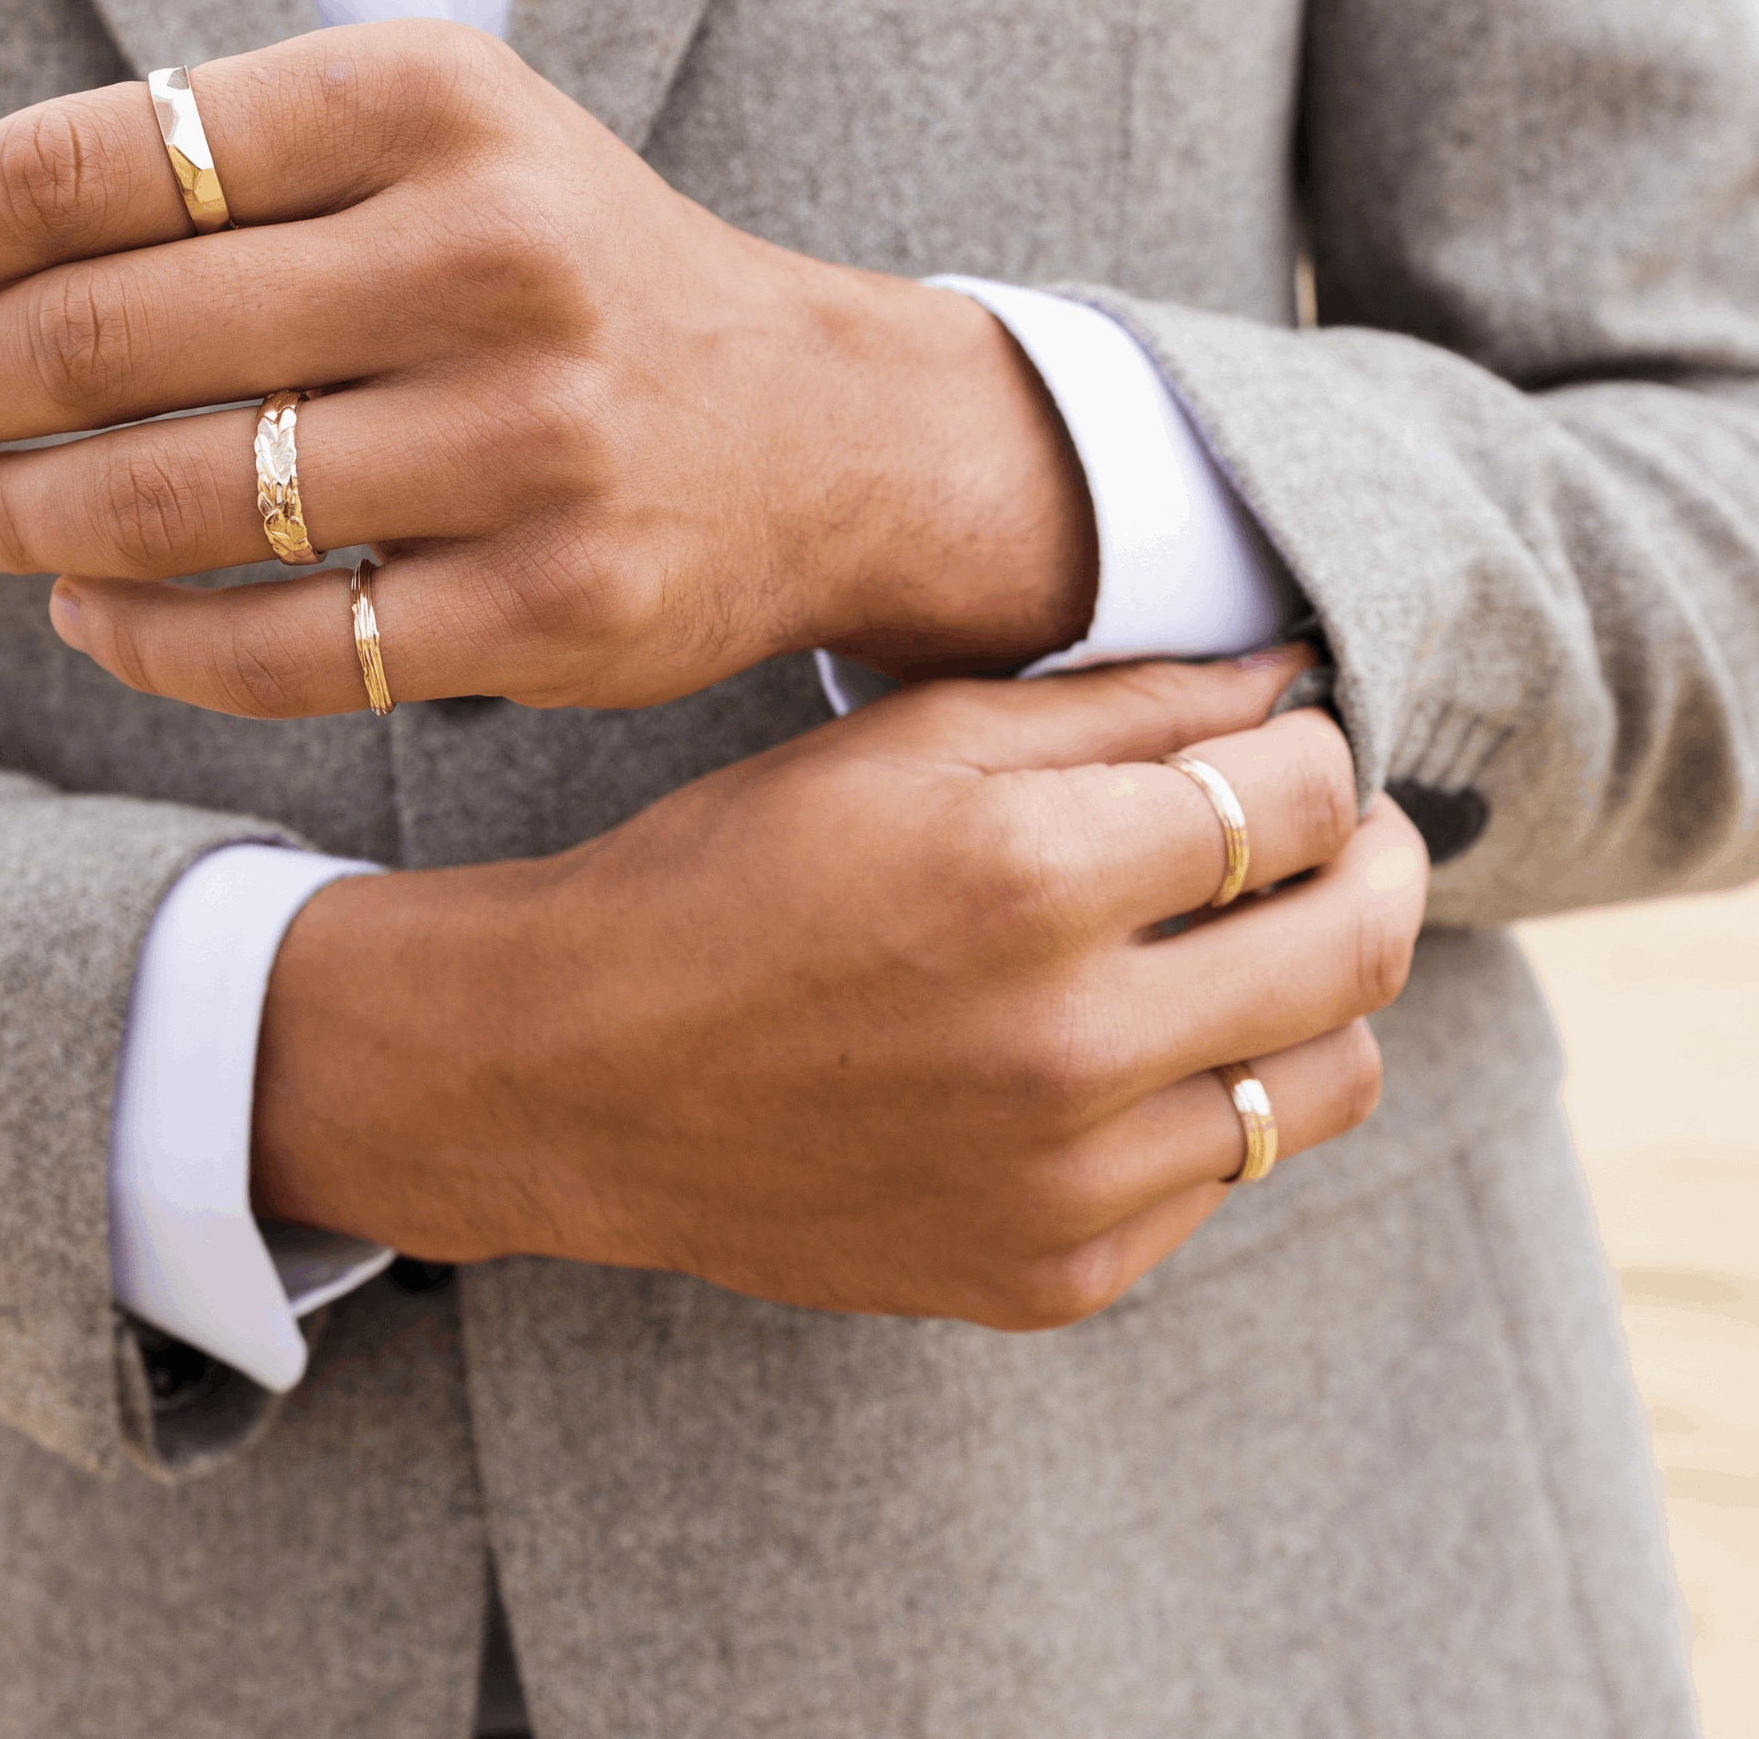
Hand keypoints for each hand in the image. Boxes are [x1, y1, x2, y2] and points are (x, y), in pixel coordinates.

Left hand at [0, 22, 1092, 713]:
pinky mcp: (555, 608)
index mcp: (444, 104)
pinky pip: (287, 647)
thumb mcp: (455, 150)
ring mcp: (535, 447)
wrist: (821, 433)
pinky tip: (93, 617)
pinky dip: (148, 641)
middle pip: (120, 337)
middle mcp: (497, 259)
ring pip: (189, 503)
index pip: (111, 153)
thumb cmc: (592, 284)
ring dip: (26, 522)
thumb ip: (250, 167)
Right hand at [249, 652, 1426, 1328]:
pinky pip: (1222, 1181)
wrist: (582, 1071)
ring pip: (1327, 1083)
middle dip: (1379, 862)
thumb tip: (1282, 686)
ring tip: (1255, 946)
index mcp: (1028, 879)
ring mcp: (1067, 1184)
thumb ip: (1110, 709)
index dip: (1318, 752)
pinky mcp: (1053, 1276)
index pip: (1296, 799)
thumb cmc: (728, 877)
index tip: (1295, 746)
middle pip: (1357, 946)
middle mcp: (1069, 1048)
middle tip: (1350, 834)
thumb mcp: (899, 746)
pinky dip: (1216, 1101)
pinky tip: (1139, 1050)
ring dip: (1321, 995)